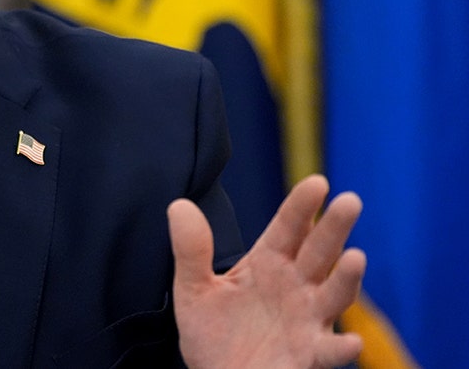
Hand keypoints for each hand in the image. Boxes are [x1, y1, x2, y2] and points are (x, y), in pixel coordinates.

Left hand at [168, 174, 365, 368]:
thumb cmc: (212, 332)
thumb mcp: (193, 289)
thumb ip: (191, 250)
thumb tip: (178, 205)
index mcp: (269, 263)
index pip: (288, 228)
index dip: (301, 206)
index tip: (317, 183)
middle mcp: (296, 286)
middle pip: (319, 252)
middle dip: (334, 228)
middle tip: (350, 201)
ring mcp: (307, 320)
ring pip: (334, 295)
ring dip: (346, 278)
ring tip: (356, 257)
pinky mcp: (308, 355)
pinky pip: (328, 352)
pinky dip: (340, 347)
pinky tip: (349, 342)